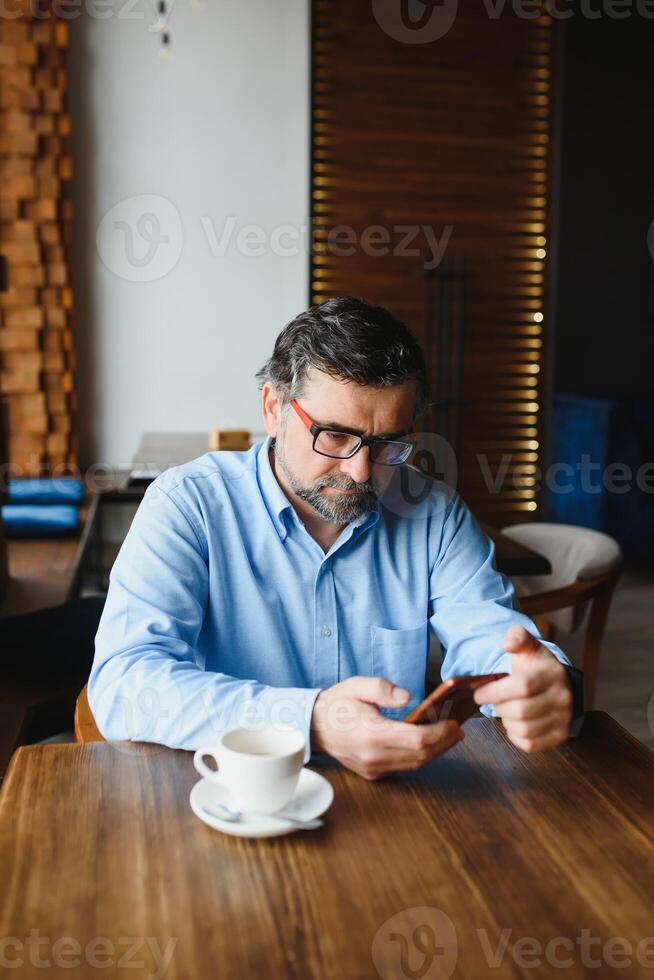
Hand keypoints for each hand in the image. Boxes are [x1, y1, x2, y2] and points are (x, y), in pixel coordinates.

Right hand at [311, 675, 463, 779]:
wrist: (313, 727)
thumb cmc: (337, 704)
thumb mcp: (357, 685)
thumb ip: (383, 688)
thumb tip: (408, 697)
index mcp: (371, 734)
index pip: (417, 739)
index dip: (440, 733)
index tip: (454, 723)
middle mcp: (374, 756)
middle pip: (421, 755)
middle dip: (444, 743)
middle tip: (458, 729)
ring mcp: (373, 768)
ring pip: (415, 764)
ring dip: (435, 751)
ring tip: (449, 736)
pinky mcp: (373, 773)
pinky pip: (404, 767)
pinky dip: (420, 756)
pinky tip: (428, 743)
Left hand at [473, 625, 572, 751]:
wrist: (558, 684)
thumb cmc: (536, 665)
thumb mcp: (527, 646)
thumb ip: (517, 637)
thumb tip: (508, 644)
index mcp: (552, 674)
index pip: (522, 686)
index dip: (495, 691)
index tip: (480, 693)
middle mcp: (563, 698)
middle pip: (521, 711)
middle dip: (498, 707)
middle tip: (492, 701)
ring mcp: (564, 719)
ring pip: (524, 729)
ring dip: (506, 721)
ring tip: (504, 709)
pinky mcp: (560, 736)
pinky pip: (530, 744)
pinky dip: (515, 735)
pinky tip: (513, 722)